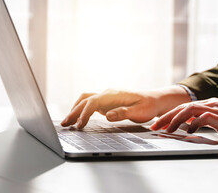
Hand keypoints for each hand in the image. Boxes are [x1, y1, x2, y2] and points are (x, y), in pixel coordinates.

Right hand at [61, 86, 190, 128]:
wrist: (153, 100)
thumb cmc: (147, 106)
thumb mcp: (138, 112)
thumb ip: (122, 113)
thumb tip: (107, 115)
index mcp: (112, 95)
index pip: (93, 102)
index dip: (84, 113)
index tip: (79, 125)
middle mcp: (106, 94)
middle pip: (84, 101)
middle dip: (73, 112)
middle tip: (64, 124)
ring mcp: (105, 97)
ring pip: (84, 100)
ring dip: (75, 110)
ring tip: (67, 122)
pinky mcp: (105, 102)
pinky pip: (89, 104)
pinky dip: (80, 110)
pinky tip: (77, 118)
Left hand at [150, 98, 217, 144]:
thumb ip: (208, 122)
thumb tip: (191, 127)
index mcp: (212, 104)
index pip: (185, 107)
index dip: (170, 115)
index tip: (159, 124)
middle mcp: (213, 104)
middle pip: (183, 107)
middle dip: (166, 117)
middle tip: (154, 126)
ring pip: (190, 111)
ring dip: (175, 120)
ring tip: (166, 129)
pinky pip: (205, 118)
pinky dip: (194, 124)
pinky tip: (189, 131)